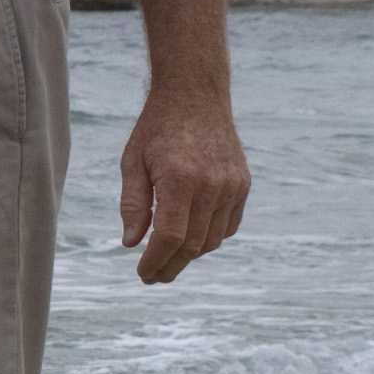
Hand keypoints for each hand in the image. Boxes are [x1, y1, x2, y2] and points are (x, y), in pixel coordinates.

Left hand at [120, 84, 248, 283]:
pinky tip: (190, 238)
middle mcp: (213, 185)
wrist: (196, 96)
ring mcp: (233, 186)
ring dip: (190, 255)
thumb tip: (131, 243)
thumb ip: (133, 204)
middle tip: (152, 276)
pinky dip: (209, 238)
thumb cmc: (157, 128)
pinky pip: (228, 225)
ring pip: (213, 239)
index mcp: (182, 179)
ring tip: (167, 260)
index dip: (156, 261)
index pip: (171, 236)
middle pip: (194, 244)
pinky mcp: (243, 185)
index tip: (143, 274)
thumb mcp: (132, 161)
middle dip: (171, 265)